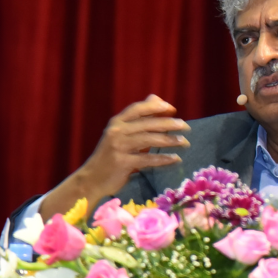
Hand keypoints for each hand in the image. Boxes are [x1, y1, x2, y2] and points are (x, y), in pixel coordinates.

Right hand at [41, 95, 190, 217]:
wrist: (92, 179)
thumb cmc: (111, 155)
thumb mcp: (121, 133)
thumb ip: (139, 118)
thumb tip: (156, 99)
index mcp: (116, 122)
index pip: (138, 108)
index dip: (156, 107)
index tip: (172, 109)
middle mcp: (117, 131)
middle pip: (147, 124)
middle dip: (169, 124)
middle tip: (186, 127)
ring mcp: (119, 147)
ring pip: (149, 140)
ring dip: (169, 141)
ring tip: (184, 142)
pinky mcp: (122, 163)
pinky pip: (147, 159)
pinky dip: (163, 159)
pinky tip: (175, 159)